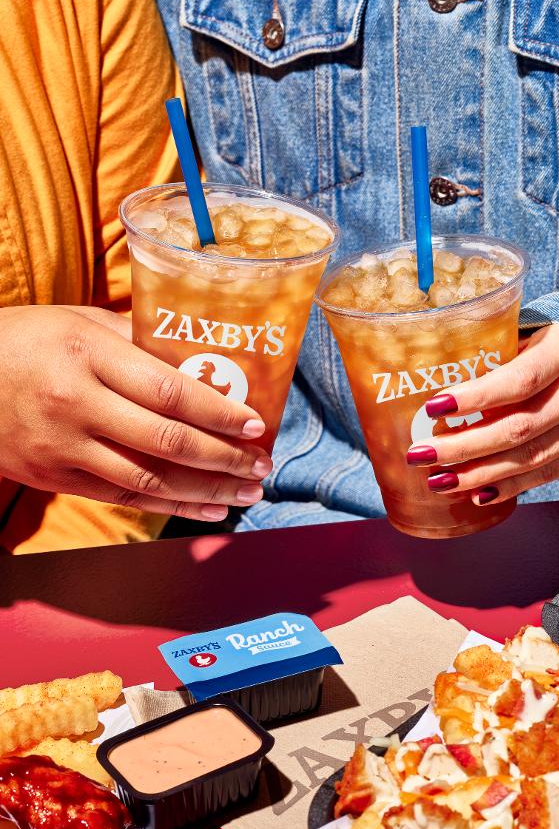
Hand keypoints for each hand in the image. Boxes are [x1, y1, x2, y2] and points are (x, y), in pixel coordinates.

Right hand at [0, 305, 271, 520]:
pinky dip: (171, 506)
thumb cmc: (26, 339)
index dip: (217, 411)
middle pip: (165, 441)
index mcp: (88, 356)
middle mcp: (77, 405)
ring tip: (247, 491)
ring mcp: (64, 447)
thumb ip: (137, 339)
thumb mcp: (80, 321)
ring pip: (149, 479)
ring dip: (206, 489)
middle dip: (223, 457)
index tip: (254, 423)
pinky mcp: (55, 477)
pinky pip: (122, 496)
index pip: (168, 391)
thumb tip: (199, 358)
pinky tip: (206, 507)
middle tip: (262, 463)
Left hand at [406, 324, 558, 504]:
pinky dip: (508, 487)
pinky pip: (546, 475)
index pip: (520, 378)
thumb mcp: (541, 330)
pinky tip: (475, 494)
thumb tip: (437, 369)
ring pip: (530, 458)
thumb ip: (501, 349)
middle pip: (519, 427)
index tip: (435, 406)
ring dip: (479, 474)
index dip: (477, 396)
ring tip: (438, 480)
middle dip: (464, 446)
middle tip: (421, 453)